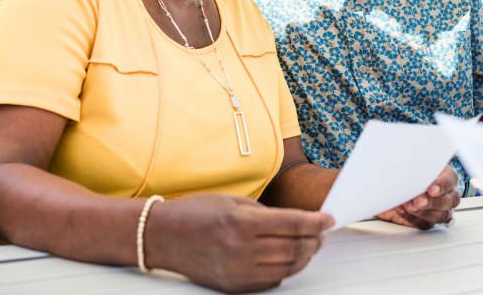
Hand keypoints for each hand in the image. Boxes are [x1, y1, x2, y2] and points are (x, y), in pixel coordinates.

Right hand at [145, 194, 332, 292]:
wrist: (161, 236)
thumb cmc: (194, 214)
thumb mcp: (230, 203)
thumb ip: (266, 214)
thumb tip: (299, 224)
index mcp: (240, 223)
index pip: (292, 224)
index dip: (315, 222)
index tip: (327, 219)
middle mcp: (241, 250)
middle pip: (294, 248)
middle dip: (313, 239)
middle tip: (319, 232)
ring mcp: (238, 271)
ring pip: (288, 267)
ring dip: (303, 256)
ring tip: (307, 245)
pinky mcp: (235, 286)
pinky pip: (272, 280)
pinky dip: (285, 269)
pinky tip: (286, 258)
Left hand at [376, 166, 460, 228]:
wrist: (384, 184)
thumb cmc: (399, 170)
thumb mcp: (405, 161)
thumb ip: (411, 164)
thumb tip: (407, 159)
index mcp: (444, 175)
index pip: (450, 179)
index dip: (442, 185)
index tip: (431, 189)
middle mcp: (446, 193)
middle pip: (449, 200)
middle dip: (432, 202)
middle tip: (418, 201)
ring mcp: (439, 209)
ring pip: (440, 215)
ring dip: (423, 212)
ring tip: (407, 206)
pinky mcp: (426, 220)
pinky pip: (425, 223)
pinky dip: (413, 218)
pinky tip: (402, 211)